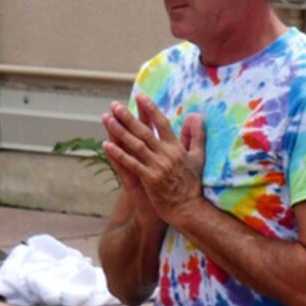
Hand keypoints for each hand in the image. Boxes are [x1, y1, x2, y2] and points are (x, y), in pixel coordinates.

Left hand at [102, 97, 204, 226]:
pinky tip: (107, 145)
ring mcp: (157, 167)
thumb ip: (196, 135)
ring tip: (107, 119)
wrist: (189, 208)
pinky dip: (119, 154)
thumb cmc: (192, 183)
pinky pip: (131, 164)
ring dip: (120, 131)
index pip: (163, 124)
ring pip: (135, 145)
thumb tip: (197, 115)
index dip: (151, 109)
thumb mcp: (198, 157)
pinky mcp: (150, 179)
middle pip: (145, 132)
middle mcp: (167, 155)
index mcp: (177, 148)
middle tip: (115, 105)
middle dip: (129, 117)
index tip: (140, 96)